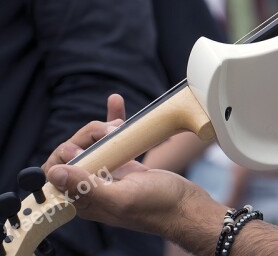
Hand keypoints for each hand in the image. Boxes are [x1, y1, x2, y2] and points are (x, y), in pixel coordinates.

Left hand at [43, 95, 226, 241]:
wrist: (187, 206)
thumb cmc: (158, 207)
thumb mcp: (122, 198)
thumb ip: (87, 187)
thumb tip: (56, 172)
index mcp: (85, 200)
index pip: (56, 174)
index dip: (63, 156)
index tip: (81, 148)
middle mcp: (93, 186)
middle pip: (75, 153)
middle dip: (87, 136)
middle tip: (108, 133)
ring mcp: (110, 173)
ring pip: (94, 142)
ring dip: (101, 127)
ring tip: (118, 125)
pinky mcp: (127, 163)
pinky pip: (114, 139)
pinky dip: (114, 119)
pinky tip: (116, 103)